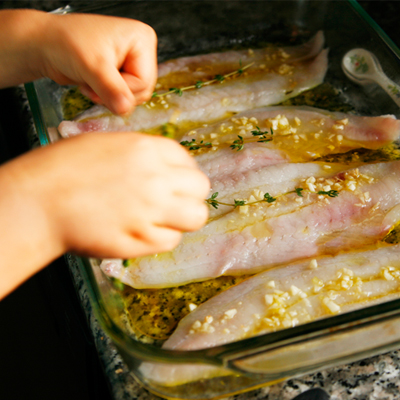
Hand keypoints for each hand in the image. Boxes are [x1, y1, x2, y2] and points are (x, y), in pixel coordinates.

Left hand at [0, 10, 156, 113]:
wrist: (44, 46)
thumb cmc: (66, 42)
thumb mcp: (92, 66)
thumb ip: (111, 89)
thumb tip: (125, 108)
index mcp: (142, 40)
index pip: (145, 81)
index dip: (122, 88)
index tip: (101, 78)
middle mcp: (139, 51)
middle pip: (141, 91)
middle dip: (115, 94)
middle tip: (94, 81)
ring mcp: (130, 63)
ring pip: (131, 97)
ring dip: (108, 96)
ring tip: (91, 81)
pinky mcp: (120, 75)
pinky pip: (121, 98)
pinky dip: (104, 96)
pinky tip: (92, 83)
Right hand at [0, 133, 209, 296]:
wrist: (38, 201)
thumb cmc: (64, 169)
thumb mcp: (108, 146)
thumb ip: (143, 155)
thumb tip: (166, 168)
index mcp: (147, 149)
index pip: (187, 161)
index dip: (184, 173)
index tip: (176, 182)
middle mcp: (156, 178)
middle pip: (201, 187)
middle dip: (190, 195)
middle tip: (173, 202)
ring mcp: (151, 210)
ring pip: (196, 216)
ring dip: (184, 218)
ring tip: (164, 219)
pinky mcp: (141, 240)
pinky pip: (170, 241)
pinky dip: (161, 238)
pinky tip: (142, 233)